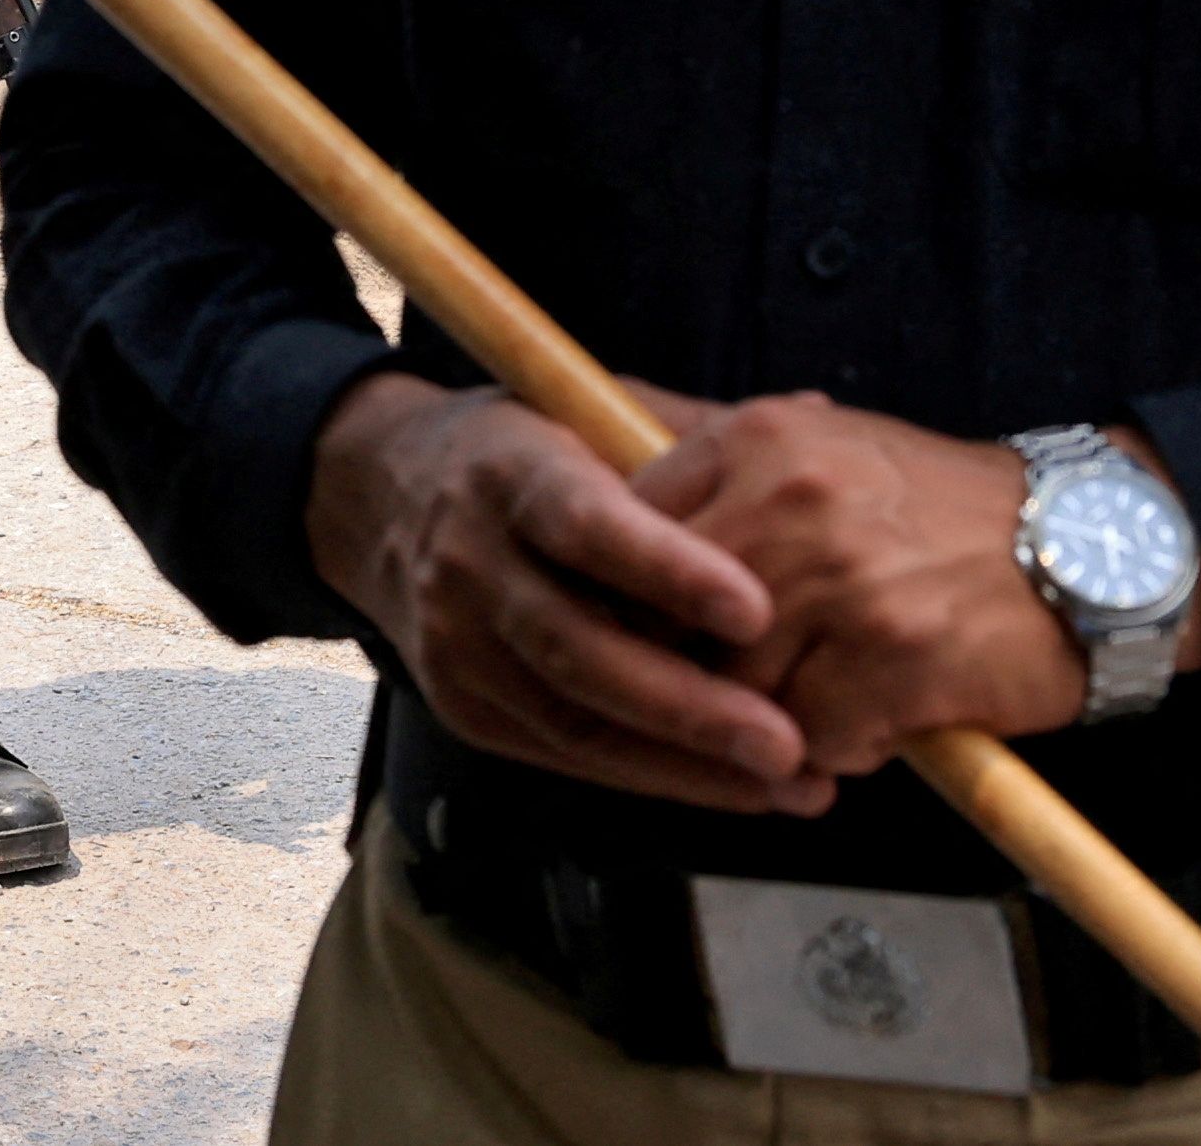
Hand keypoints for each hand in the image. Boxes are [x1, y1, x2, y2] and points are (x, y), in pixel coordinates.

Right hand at [306, 375, 826, 814]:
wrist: (382, 497)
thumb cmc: (523, 454)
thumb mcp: (583, 413)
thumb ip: (687, 435)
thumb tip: (817, 414)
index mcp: (510, 471)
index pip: (586, 524)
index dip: (667, 569)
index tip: (755, 609)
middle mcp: (472, 560)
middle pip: (577, 647)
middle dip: (688, 706)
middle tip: (786, 742)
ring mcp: (459, 643)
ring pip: (573, 719)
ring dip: (686, 764)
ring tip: (787, 783)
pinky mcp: (464, 705)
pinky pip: (566, 754)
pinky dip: (654, 775)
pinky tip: (733, 787)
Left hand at [636, 395, 1200, 772]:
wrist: (1091, 545)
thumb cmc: (944, 509)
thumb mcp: (826, 446)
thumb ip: (719, 469)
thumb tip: (600, 495)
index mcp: (757, 439)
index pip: (626, 528)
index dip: (630, 595)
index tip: (648, 626)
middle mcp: (788, 500)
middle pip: (666, 621)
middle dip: (690, 668)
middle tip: (734, 682)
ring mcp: (840, 583)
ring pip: (732, 692)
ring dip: (769, 715)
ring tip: (829, 690)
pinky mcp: (891, 662)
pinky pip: (810, 740)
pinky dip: (836, 747)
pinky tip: (881, 715)